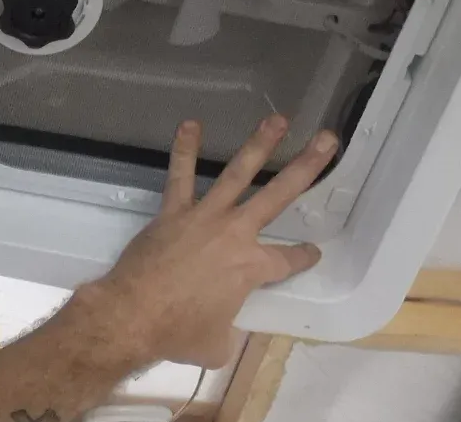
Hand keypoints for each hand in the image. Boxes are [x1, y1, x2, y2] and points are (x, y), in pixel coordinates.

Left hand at [76, 114, 337, 368]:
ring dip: (258, 145)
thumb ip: (227, 328)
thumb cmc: (178, 333)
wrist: (133, 314)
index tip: (312, 251)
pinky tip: (189, 124)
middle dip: (307, 166)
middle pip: (279, 195)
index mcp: (252, 268)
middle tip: (327, 139)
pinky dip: (184, 150)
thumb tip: (221, 327)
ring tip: (276, 119)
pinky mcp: (173, 211)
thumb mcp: (217, 342)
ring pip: (237, 173)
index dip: (302, 257)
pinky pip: (179, 175)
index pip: (287, 260)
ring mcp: (204, 217)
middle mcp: (235, 234)